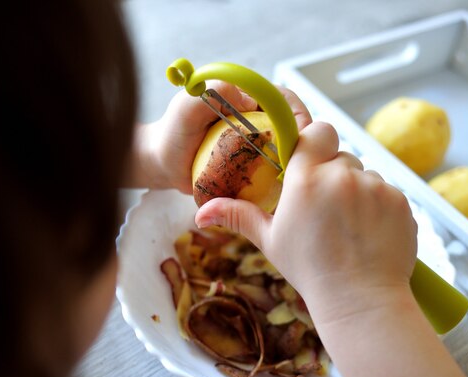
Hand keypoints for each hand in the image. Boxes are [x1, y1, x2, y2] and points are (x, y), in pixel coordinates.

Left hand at [129, 82, 311, 192]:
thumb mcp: (187, 107)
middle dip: (304, 143)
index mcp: (249, 100)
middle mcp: (260, 121)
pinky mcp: (257, 170)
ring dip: (296, 165)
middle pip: (296, 128)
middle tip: (294, 163)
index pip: (285, 100)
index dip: (296, 114)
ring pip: (291, 152)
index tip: (296, 134)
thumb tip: (249, 101)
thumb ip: (214, 92)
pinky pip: (277, 174)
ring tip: (291, 180)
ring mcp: (260, 147)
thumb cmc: (173, 132)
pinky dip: (282, 182)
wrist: (163, 163)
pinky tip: (282, 194)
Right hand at [195, 121, 417, 322]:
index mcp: (306, 179)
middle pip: (339, 155)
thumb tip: (200, 213)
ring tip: (349, 224)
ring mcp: (376, 187)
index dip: (313, 142)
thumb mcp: (270, 240)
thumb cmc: (310, 270)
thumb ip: (238, 217)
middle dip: (332, 173)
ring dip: (356, 190)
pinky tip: (369, 232)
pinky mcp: (400, 200)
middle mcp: (342, 176)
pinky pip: (386, 190)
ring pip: (364, 173)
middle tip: (327, 206)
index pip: (315, 131)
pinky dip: (378, 206)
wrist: (360, 301)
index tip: (310, 161)